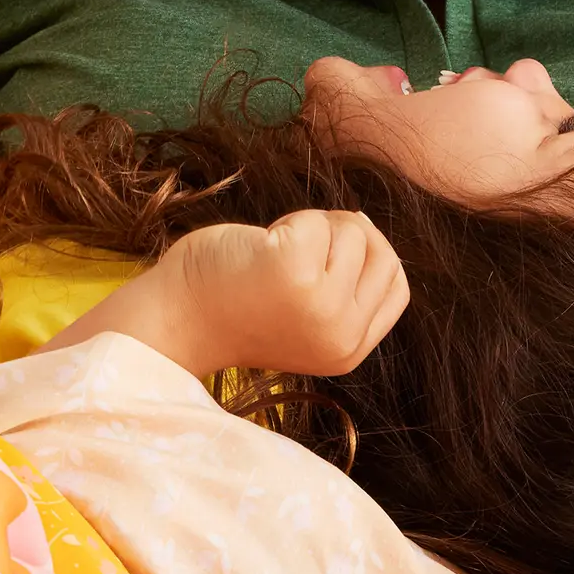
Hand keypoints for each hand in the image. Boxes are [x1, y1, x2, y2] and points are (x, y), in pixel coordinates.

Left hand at [151, 210, 408, 381]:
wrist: (177, 318)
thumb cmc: (237, 304)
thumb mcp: (308, 314)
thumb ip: (344, 289)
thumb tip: (365, 223)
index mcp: (349, 351)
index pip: (397, 288)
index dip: (369, 259)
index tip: (328, 257)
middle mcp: (343, 336)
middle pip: (383, 254)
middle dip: (344, 237)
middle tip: (297, 250)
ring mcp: (323, 306)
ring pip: (355, 232)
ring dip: (313, 227)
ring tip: (273, 254)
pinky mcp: (296, 272)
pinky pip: (319, 221)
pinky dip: (289, 222)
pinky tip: (261, 247)